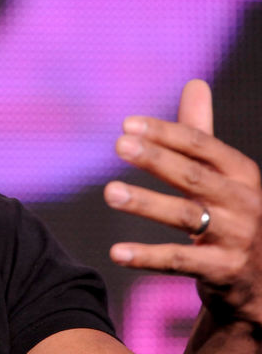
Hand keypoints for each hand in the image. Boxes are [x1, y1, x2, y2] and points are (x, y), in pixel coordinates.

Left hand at [104, 79, 261, 324]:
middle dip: (156, 159)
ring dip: (146, 203)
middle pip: (194, 176)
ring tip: (109, 191)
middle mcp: (244, 202)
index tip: (127, 124)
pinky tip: (116, 252)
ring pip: (185, 216)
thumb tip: (195, 82)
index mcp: (241, 173)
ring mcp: (236, 238)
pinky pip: (179, 261)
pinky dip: (146, 257)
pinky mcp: (223, 270)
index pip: (201, 145)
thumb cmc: (232, 213)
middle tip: (118, 144)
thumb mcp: (222, 173)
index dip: (165, 132)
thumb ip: (201, 133)